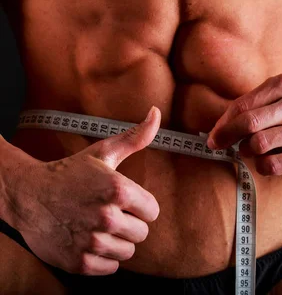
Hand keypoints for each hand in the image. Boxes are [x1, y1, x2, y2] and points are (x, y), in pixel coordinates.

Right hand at [7, 107, 160, 274]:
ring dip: (117, 242)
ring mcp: (92, 242)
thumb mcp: (103, 152)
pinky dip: (103, 258)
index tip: (124, 202)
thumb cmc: (70, 173)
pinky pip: (110, 268)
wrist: (28, 195)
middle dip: (129, 224)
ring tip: (98, 227)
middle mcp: (107, 217)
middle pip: (142, 233)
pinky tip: (89, 241)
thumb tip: (156, 113)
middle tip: (108, 214)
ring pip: (127, 252)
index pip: (153, 212)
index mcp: (119, 190)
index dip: (141, 207)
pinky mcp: (79, 262)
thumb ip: (136, 137)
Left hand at [207, 73, 281, 175]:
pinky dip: (262, 166)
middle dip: (227, 136)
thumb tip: (221, 126)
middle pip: (248, 123)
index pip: (243, 104)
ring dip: (247, 151)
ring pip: (259, 144)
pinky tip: (267, 162)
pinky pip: (273, 164)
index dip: (224, 122)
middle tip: (218, 145)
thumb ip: (258, 105)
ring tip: (250, 151)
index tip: (214, 134)